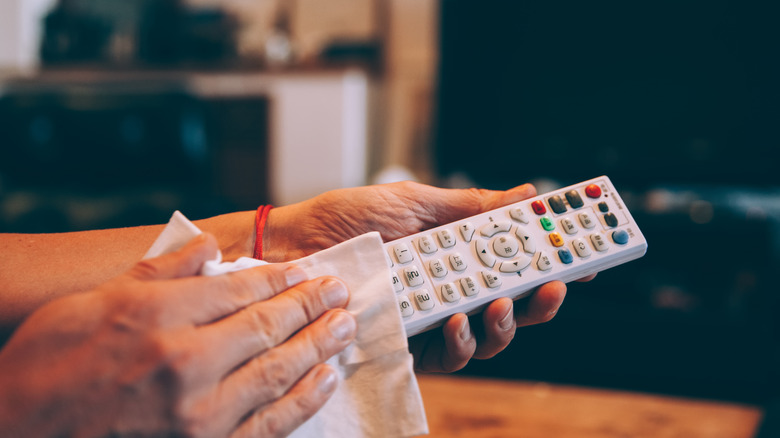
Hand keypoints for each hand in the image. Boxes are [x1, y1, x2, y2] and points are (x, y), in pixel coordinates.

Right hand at [0, 234, 355, 437]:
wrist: (19, 433)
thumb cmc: (46, 365)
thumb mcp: (91, 302)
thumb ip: (158, 272)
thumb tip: (207, 247)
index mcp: (158, 317)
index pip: (240, 289)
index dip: (280, 278)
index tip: (306, 271)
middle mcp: (185, 362)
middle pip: (268, 325)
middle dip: (311, 305)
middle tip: (340, 291)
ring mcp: (199, 412)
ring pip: (278, 371)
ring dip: (318, 345)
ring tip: (344, 325)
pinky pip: (269, 424)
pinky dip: (303, 400)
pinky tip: (324, 379)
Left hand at [263, 181, 592, 372]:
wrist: (297, 241)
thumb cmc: (351, 218)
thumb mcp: (416, 201)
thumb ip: (470, 206)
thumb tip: (526, 193)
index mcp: (459, 254)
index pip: (517, 262)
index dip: (554, 261)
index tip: (587, 253)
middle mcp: (451, 289)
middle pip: (514, 304)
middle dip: (543, 298)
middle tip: (558, 284)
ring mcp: (430, 318)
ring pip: (487, 337)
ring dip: (506, 323)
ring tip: (503, 303)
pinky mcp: (406, 341)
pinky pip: (444, 354)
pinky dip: (460, 341)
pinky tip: (459, 322)